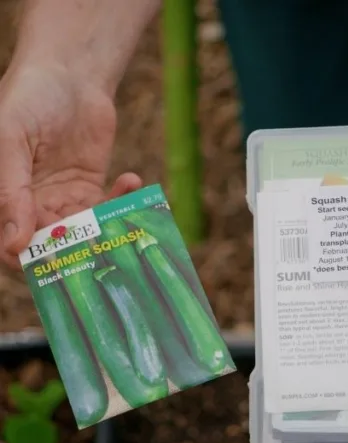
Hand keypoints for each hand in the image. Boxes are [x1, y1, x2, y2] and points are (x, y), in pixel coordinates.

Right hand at [0, 63, 140, 268]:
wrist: (68, 74)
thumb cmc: (27, 99)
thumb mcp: (11, 139)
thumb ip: (10, 191)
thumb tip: (14, 243)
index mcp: (4, 197)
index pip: (13, 245)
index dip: (32, 260)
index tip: (60, 257)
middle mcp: (30, 205)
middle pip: (53, 244)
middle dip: (80, 246)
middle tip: (104, 239)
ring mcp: (63, 199)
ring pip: (85, 231)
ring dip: (107, 225)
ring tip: (124, 210)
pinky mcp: (92, 189)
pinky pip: (108, 209)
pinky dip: (122, 201)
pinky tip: (131, 179)